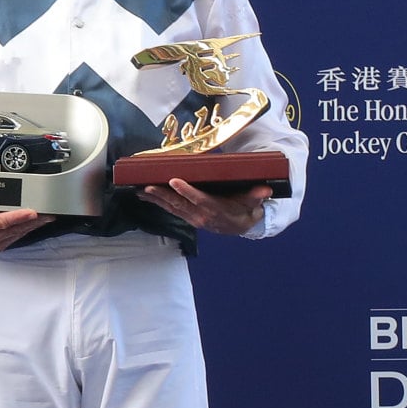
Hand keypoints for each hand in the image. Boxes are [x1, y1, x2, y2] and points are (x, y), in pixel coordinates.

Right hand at [0, 201, 53, 254]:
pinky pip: (13, 238)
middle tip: (49, 212)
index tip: (31, 212)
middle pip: (13, 229)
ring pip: (16, 234)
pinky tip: (33, 224)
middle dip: (32, 221)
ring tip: (47, 217)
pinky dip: (25, 231)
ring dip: (32, 226)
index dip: (16, 217)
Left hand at [138, 178, 271, 235]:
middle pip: (180, 204)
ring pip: (171, 207)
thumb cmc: (245, 209)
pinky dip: (157, 203)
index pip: (199, 199)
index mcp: (217, 209)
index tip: (174, 181)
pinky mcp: (187, 217)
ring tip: (141, 190)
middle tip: (148, 186)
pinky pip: (170, 209)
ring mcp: (192, 218)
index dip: (186, 191)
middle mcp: (201, 215)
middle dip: (162, 195)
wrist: (240, 226)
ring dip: (155, 199)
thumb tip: (265, 190)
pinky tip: (145, 196)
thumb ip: (256, 196)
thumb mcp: (253, 203)